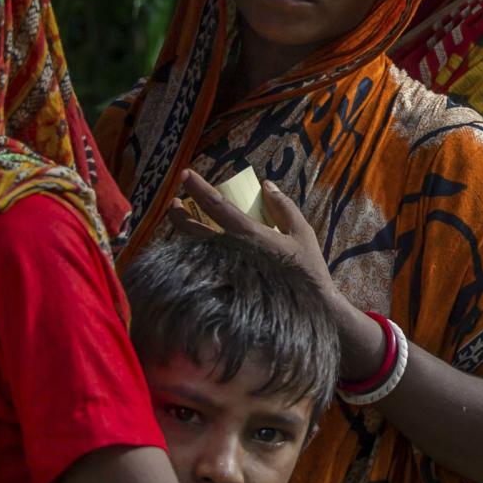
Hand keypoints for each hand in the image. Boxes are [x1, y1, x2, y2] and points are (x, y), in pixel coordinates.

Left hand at [169, 170, 381, 374]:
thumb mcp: (302, 231)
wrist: (308, 308)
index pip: (215, 205)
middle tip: (174, 201)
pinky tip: (195, 249)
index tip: (185, 174)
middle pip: (193, 229)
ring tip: (182, 220)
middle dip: (178, 213)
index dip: (198, 187)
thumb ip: (283, 205)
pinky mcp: (226, 286)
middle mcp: (232, 251)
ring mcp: (226, 271)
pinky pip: (203, 267)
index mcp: (249, 234)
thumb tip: (265, 184)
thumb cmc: (307, 268)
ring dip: (184, 232)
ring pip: (194, 249)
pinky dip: (195, 255)